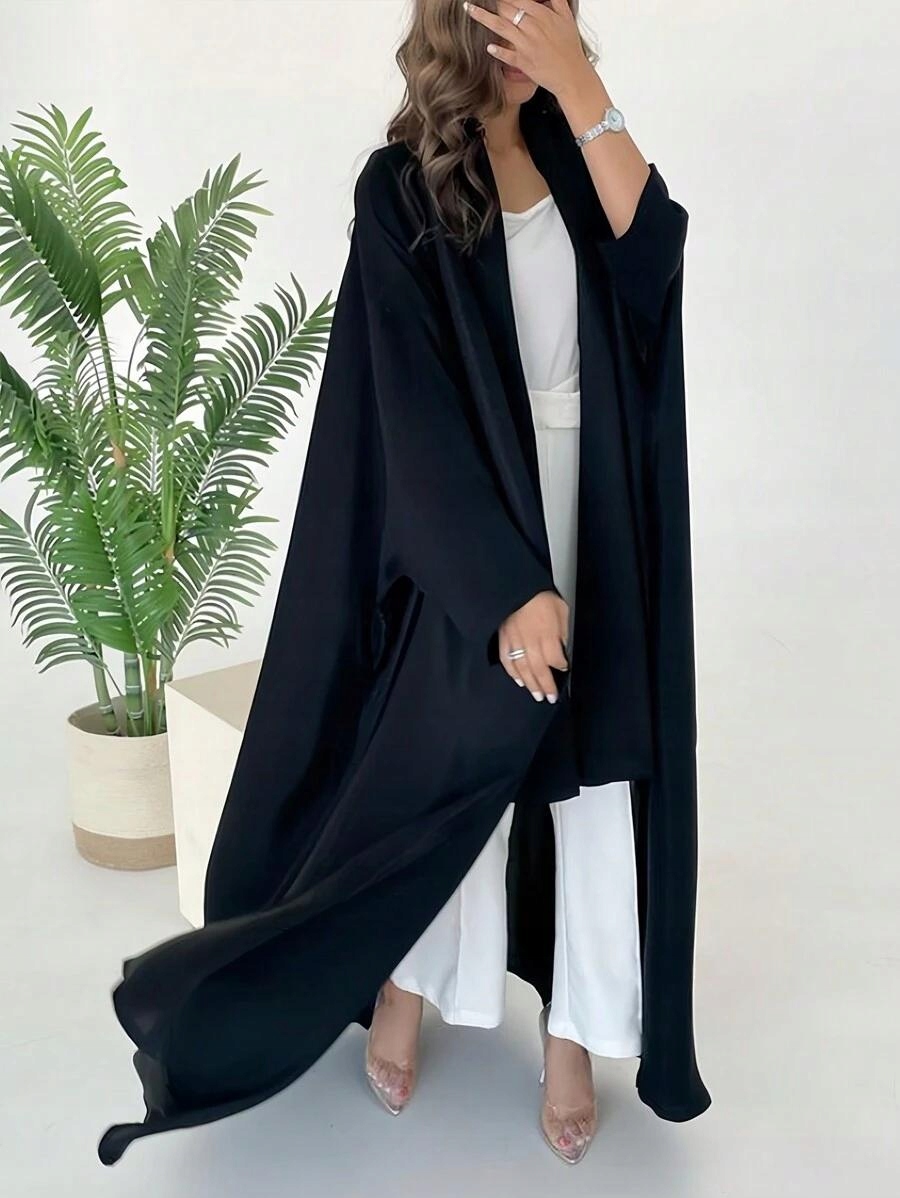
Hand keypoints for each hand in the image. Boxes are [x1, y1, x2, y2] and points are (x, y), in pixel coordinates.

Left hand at [463, 0, 592, 99]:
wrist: (572, 75)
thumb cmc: (570, 47)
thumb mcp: (566, 18)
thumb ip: (556, 0)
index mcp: (542, 14)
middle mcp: (532, 27)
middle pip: (506, 8)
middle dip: (492, 1)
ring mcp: (527, 45)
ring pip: (500, 27)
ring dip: (482, 17)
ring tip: (468, 9)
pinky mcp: (524, 63)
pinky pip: (506, 55)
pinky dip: (497, 51)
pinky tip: (488, 46)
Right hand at [499, 589, 569, 701]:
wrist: (516, 587)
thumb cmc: (541, 597)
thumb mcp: (561, 610)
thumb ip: (562, 631)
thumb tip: (561, 646)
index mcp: (548, 635)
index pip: (556, 659)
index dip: (561, 666)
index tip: (564, 668)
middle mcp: (531, 643)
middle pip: (540, 670)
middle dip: (546, 686)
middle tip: (550, 698)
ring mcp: (515, 643)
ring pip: (523, 670)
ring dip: (531, 685)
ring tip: (536, 695)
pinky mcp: (503, 640)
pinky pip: (507, 661)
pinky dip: (513, 673)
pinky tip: (519, 681)